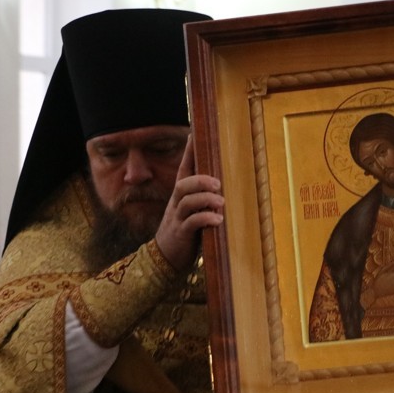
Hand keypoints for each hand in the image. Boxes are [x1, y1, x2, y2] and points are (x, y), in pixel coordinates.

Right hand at [154, 136, 223, 271]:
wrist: (166, 258)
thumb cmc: (186, 231)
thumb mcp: (194, 211)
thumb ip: (205, 198)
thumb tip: (227, 183)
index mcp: (181, 195)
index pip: (183, 169)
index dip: (188, 153)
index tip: (193, 134)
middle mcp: (177, 204)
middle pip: (183, 184)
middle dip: (200, 180)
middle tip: (218, 183)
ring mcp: (177, 218)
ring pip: (186, 202)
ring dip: (205, 200)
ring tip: (221, 202)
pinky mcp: (181, 234)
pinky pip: (191, 223)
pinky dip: (205, 219)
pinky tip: (217, 220)